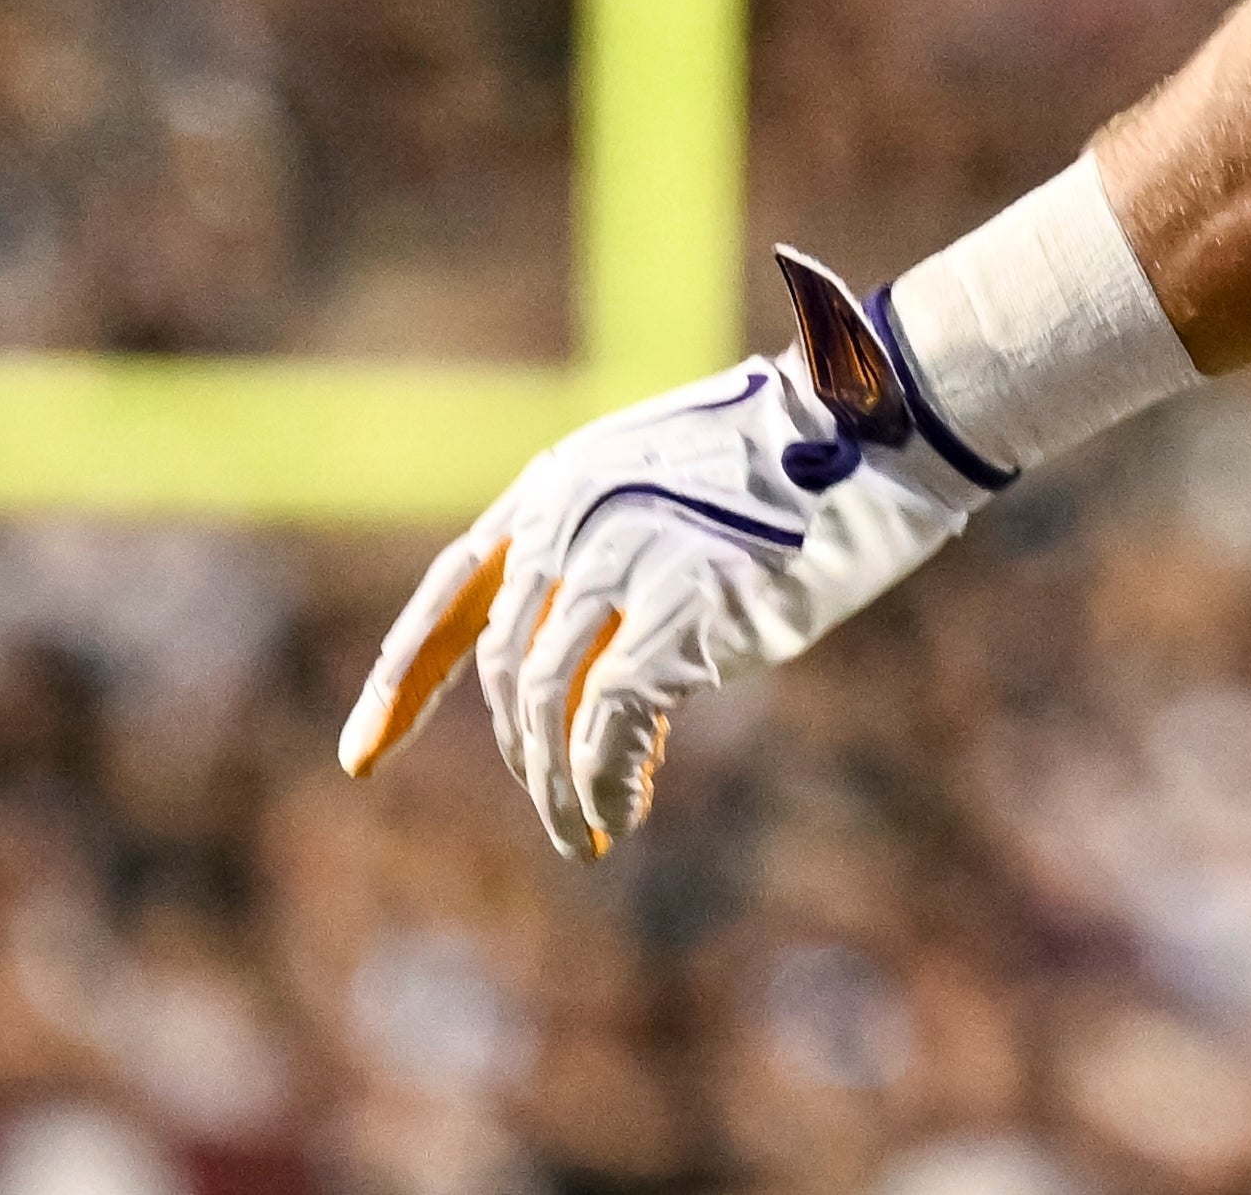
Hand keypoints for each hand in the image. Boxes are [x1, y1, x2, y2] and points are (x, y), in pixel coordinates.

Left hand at [338, 252, 1001, 855]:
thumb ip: (620, 558)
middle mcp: (572, 517)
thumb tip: (601, 688)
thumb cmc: (813, 457)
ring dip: (554, 784)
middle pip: (507, 663)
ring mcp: (620, 561)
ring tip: (582, 831)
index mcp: (564, 479)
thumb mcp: (681, 488)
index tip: (362, 756)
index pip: (453, 588)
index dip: (406, 680)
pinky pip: (608, 725)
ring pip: (545, 705)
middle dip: (518, 751)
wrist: (888, 419)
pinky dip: (602, 782)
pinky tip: (620, 814)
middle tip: (552, 809)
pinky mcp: (677, 611)